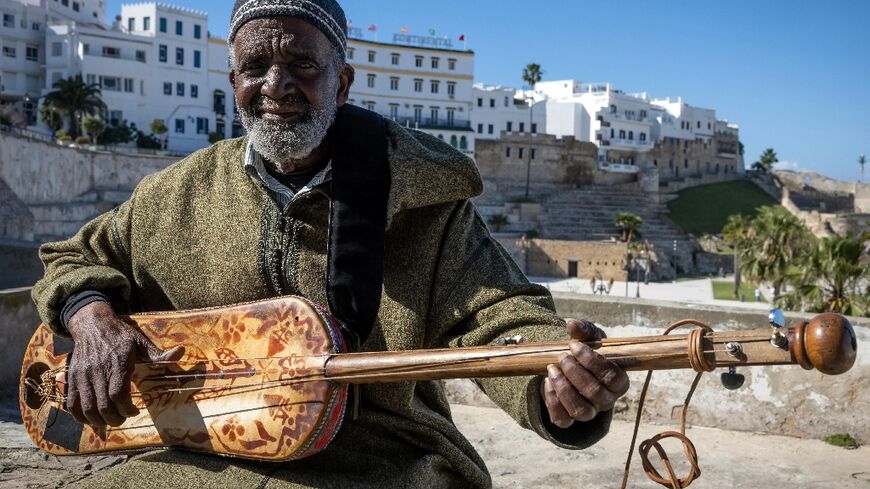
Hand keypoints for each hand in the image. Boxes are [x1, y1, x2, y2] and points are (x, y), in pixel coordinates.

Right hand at [65, 301, 183, 426]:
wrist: (92, 324)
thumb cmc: (120, 336)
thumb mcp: (141, 342)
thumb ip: (159, 354)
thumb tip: (181, 352)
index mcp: (118, 363)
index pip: (118, 394)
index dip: (126, 409)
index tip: (134, 411)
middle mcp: (98, 370)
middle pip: (102, 405)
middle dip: (115, 418)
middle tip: (123, 418)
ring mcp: (82, 375)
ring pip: (87, 407)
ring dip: (98, 420)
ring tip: (109, 420)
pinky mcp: (72, 378)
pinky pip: (71, 403)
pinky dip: (80, 416)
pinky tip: (91, 418)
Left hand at [541, 319, 629, 427]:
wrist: (569, 367)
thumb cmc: (586, 353)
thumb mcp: (589, 339)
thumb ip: (584, 331)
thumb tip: (572, 325)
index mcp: (618, 382)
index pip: (613, 377)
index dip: (592, 362)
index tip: (574, 346)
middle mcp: (607, 400)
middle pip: (595, 393)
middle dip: (575, 372)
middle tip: (562, 356)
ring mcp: (589, 412)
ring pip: (581, 410)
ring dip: (564, 388)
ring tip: (552, 369)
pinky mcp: (570, 419)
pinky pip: (563, 419)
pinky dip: (552, 401)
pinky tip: (547, 382)